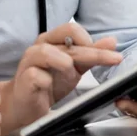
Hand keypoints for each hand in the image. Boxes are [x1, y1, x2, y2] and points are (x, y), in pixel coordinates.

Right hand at [0, 22, 122, 134]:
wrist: (26, 105)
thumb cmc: (48, 83)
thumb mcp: (75, 68)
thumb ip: (91, 54)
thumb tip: (112, 41)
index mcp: (52, 40)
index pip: (74, 30)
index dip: (93, 41)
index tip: (113, 55)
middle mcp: (40, 46)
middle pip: (67, 40)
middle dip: (92, 52)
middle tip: (112, 60)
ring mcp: (29, 62)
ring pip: (47, 52)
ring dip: (65, 65)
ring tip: (71, 76)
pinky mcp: (23, 79)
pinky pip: (37, 76)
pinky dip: (47, 81)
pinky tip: (49, 86)